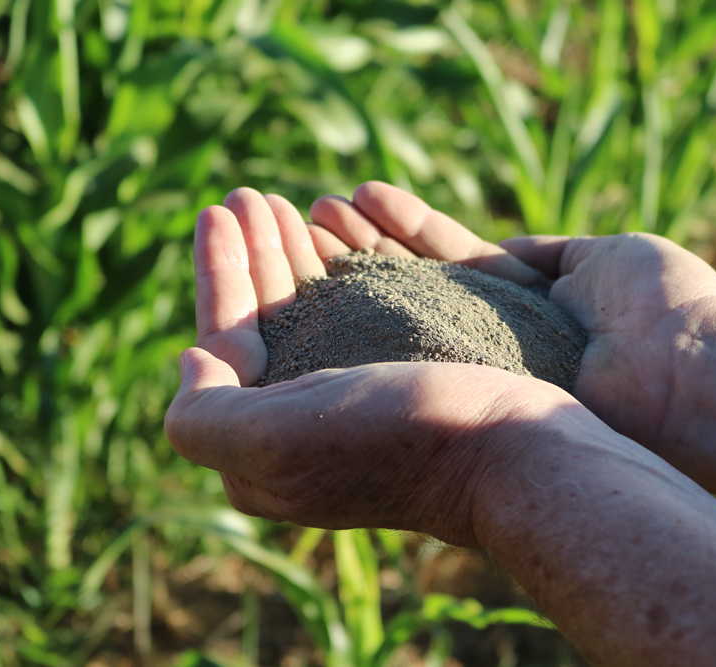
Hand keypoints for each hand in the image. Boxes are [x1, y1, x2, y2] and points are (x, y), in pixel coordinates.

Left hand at [168, 187, 587, 545]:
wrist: (523, 452)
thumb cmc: (401, 438)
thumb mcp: (274, 439)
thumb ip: (203, 415)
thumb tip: (193, 361)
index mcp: (267, 450)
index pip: (224, 346)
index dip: (218, 274)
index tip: (217, 210)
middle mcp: (310, 428)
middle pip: (268, 326)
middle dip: (257, 253)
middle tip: (253, 195)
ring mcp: (364, 402)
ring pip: (316, 314)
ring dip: (296, 254)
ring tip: (288, 202)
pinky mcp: (411, 379)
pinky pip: (368, 313)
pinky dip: (353, 267)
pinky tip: (346, 232)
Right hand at [309, 183, 715, 461]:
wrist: (687, 373)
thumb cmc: (663, 306)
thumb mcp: (606, 257)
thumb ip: (550, 251)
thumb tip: (506, 245)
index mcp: (523, 301)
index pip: (449, 258)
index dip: (404, 230)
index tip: (356, 199)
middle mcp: (488, 334)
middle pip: (415, 280)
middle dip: (365, 246)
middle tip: (311, 217)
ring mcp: (475, 360)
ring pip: (404, 300)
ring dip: (358, 261)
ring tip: (308, 223)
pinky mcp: (468, 378)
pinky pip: (417, 324)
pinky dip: (379, 289)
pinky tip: (332, 255)